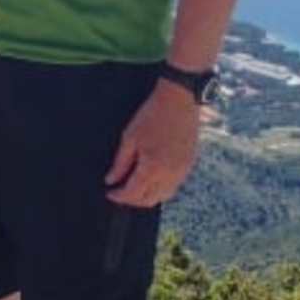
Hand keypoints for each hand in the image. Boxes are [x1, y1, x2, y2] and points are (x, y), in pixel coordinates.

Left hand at [104, 81, 200, 206]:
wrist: (179, 100)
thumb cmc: (152, 115)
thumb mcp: (130, 137)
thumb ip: (120, 163)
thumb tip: (111, 180)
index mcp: (153, 167)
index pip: (133, 193)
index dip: (119, 195)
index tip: (110, 192)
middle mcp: (170, 174)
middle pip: (149, 200)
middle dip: (132, 200)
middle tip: (120, 192)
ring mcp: (182, 171)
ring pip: (163, 196)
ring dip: (148, 196)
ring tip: (135, 187)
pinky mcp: (189, 165)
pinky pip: (174, 186)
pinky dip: (161, 188)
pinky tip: (151, 179)